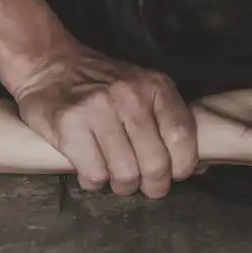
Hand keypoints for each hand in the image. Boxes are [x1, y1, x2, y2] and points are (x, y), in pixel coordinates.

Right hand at [13, 49, 197, 198]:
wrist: (51, 65)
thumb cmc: (106, 84)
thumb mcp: (145, 89)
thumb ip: (170, 121)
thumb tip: (200, 166)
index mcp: (155, 86)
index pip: (181, 136)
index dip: (182, 165)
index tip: (175, 175)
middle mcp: (129, 96)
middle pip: (155, 162)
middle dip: (154, 185)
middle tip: (148, 187)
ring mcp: (98, 110)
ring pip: (125, 173)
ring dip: (124, 186)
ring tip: (119, 180)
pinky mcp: (69, 125)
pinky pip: (95, 174)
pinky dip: (96, 182)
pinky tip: (94, 172)